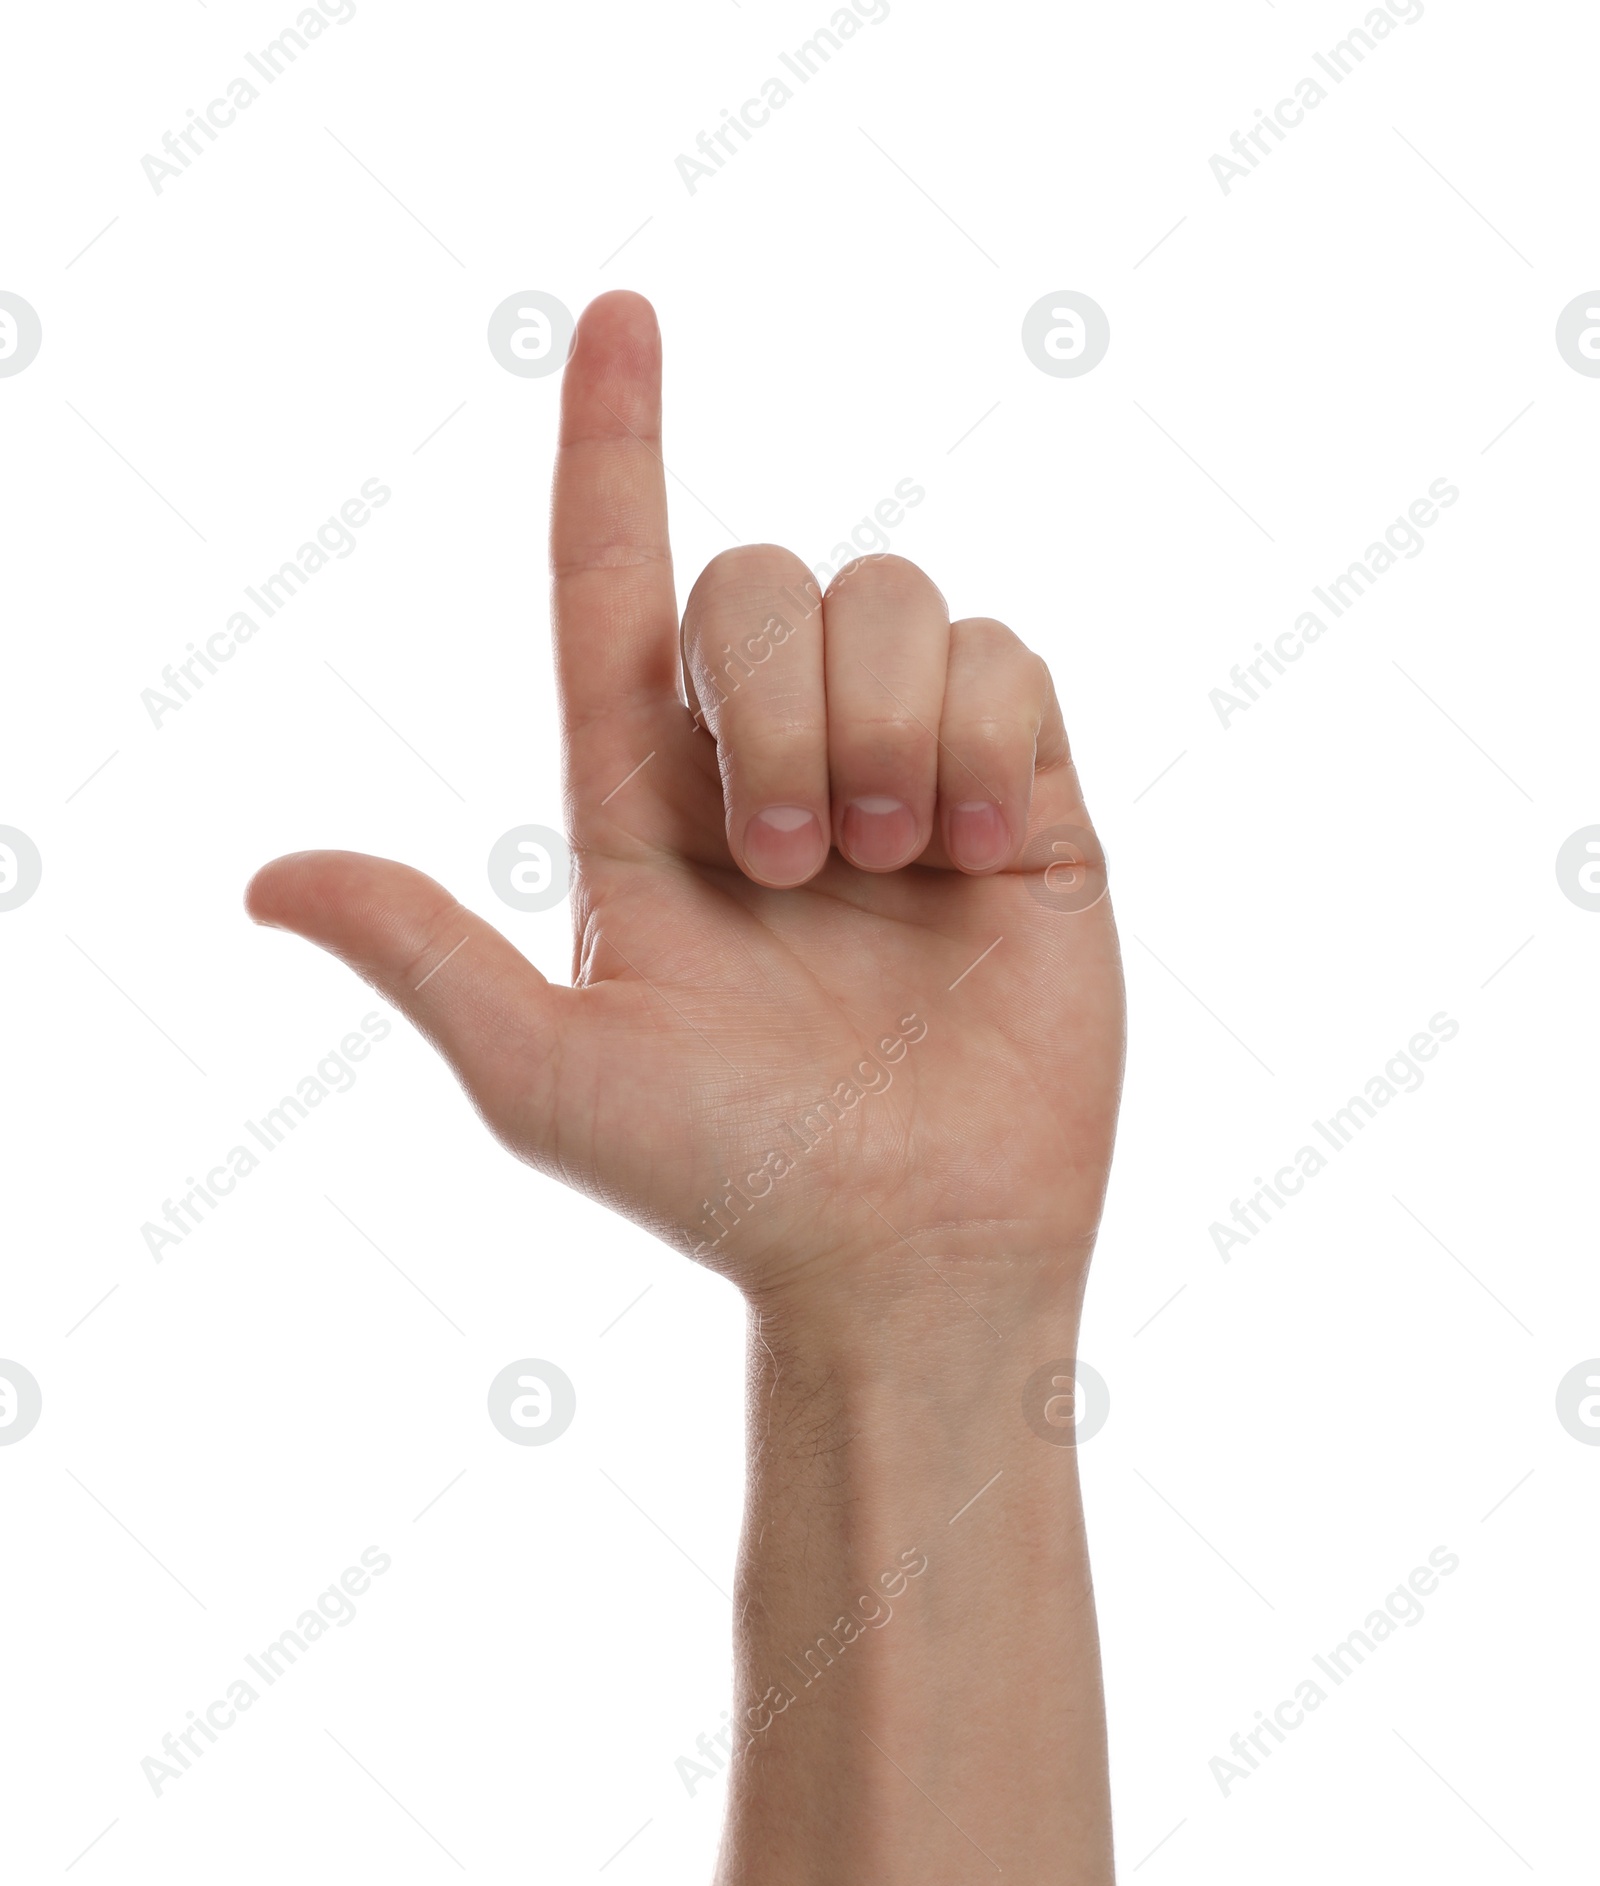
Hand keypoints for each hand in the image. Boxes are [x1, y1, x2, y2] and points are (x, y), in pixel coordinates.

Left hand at [247, 293, 1123, 1307]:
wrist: (918, 1252)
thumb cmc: (731, 1181)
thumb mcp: (549, 1079)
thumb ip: (424, 955)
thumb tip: (267, 880)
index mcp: (643, 804)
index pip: (614, 587)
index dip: (611, 449)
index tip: (620, 317)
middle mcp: (767, 763)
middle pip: (758, 578)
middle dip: (775, 702)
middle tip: (792, 865)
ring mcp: (899, 771)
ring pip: (891, 593)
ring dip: (880, 727)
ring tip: (891, 869)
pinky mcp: (1018, 793)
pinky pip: (1005, 656)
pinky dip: (982, 735)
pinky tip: (975, 854)